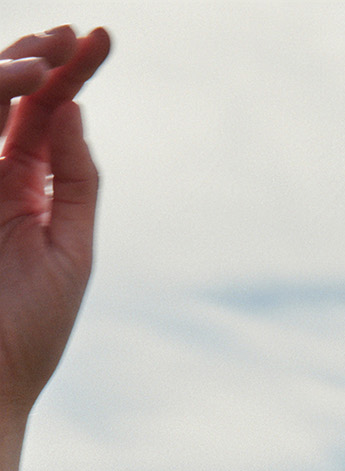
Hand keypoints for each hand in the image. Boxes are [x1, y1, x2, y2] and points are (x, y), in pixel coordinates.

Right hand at [0, 24, 109, 433]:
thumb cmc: (31, 330)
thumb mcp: (71, 250)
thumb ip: (75, 182)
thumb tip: (76, 110)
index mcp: (25, 191)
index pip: (47, 117)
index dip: (70, 74)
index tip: (100, 36)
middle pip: (13, 100)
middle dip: (42, 58)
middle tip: (76, 31)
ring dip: (11, 76)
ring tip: (48, 54)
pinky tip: (14, 86)